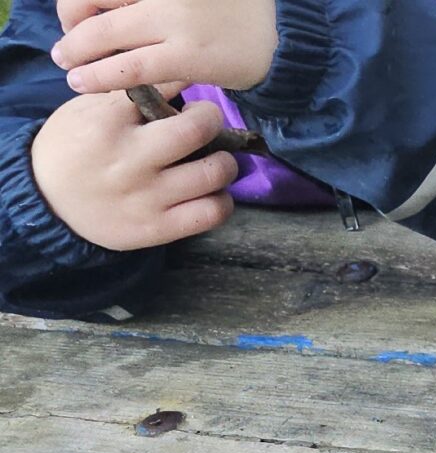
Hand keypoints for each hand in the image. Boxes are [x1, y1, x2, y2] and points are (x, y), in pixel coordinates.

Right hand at [28, 89, 235, 249]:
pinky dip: (222, 201)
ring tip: (215, 160)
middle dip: (212, 119)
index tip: (187, 96)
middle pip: (198, 129)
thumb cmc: (72, 146)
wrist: (44, 199)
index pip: (164, 89)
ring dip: (225, 163)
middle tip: (208, 123)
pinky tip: (212, 193)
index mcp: (109, 123)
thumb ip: (126, 94)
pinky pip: (211, 213)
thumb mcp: (87, 110)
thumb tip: (174, 75)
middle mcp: (130, 159)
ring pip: (215, 173)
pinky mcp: (157, 228)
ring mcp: (146, 196)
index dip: (184, 86)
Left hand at [53, 0, 278, 93]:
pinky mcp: (187, 55)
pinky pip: (130, 67)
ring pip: (101, 33)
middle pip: (88, 0)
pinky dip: (99, 75)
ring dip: (76, 51)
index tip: (83, 16)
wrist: (285, 37)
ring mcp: (175, 19)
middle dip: (72, 24)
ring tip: (68, 64)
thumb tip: (109, 14)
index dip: (80, 3)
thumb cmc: (233, 11)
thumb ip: (153, 2)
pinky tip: (82, 81)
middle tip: (71, 46)